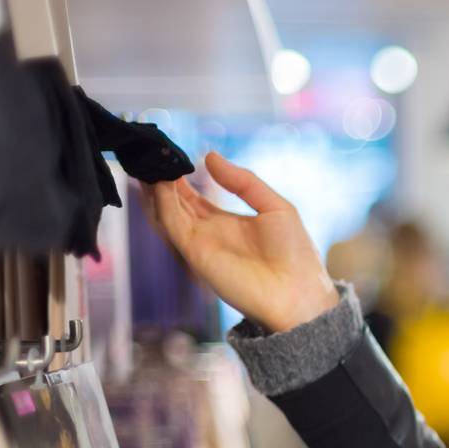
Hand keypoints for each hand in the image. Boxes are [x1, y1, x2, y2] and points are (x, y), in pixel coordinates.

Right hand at [142, 152, 338, 331]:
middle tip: (151, 153)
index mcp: (227, 222)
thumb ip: (244, 182)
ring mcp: (200, 243)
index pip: (193, 197)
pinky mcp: (195, 253)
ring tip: (150, 161)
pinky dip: (164, 202)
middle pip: (174, 203)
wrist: (298, 294)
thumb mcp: (275, 206)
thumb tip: (210, 156)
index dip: (179, 177)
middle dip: (161, 179)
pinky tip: (163, 182)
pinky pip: (172, 224)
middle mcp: (209, 233)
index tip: (170, 154)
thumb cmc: (295, 254)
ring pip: (166, 212)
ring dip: (156, 188)